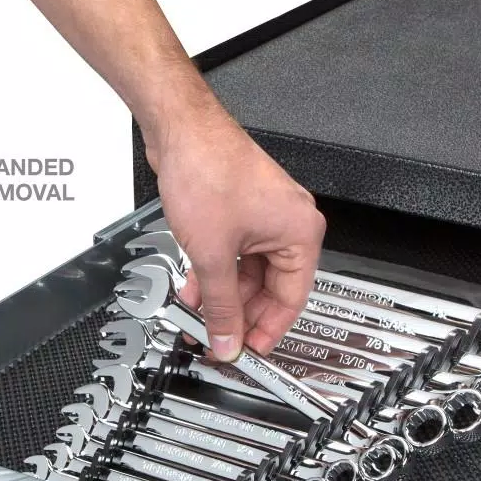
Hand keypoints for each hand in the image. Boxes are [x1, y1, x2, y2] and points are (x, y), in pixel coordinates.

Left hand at [145, 100, 325, 361]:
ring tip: (199, 318)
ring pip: (248, 274)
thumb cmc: (207, 169)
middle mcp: (289, 224)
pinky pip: (234, 255)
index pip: (292, 299)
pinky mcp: (241, 212)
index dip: (268, 331)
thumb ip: (220, 305)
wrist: (180, 129)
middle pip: (270, 289)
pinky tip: (194, 290)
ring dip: (222, 297)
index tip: (248, 351)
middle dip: (240, 315)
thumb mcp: (213, 254)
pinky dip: (216, 275)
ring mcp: (264, 217)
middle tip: (220, 338)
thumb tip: (227, 337)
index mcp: (300, 233)